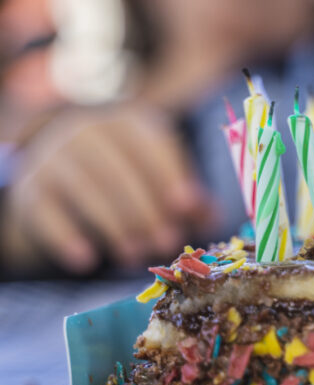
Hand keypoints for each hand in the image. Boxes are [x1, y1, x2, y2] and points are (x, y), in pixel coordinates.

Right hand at [1, 104, 209, 274]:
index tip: (186, 206)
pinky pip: (47, 212)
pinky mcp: (31, 189)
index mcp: (129, 124)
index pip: (150, 144)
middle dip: (145, 209)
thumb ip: (188, 198)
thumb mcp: (159, 179)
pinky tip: (86, 260)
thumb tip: (212, 219)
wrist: (60, 175)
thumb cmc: (128, 178)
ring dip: (114, 226)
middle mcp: (88, 132)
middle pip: (118, 169)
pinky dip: (67, 236)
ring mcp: (54, 157)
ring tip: (137, 256)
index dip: (170, 175)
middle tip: (166, 242)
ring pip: (85, 189)